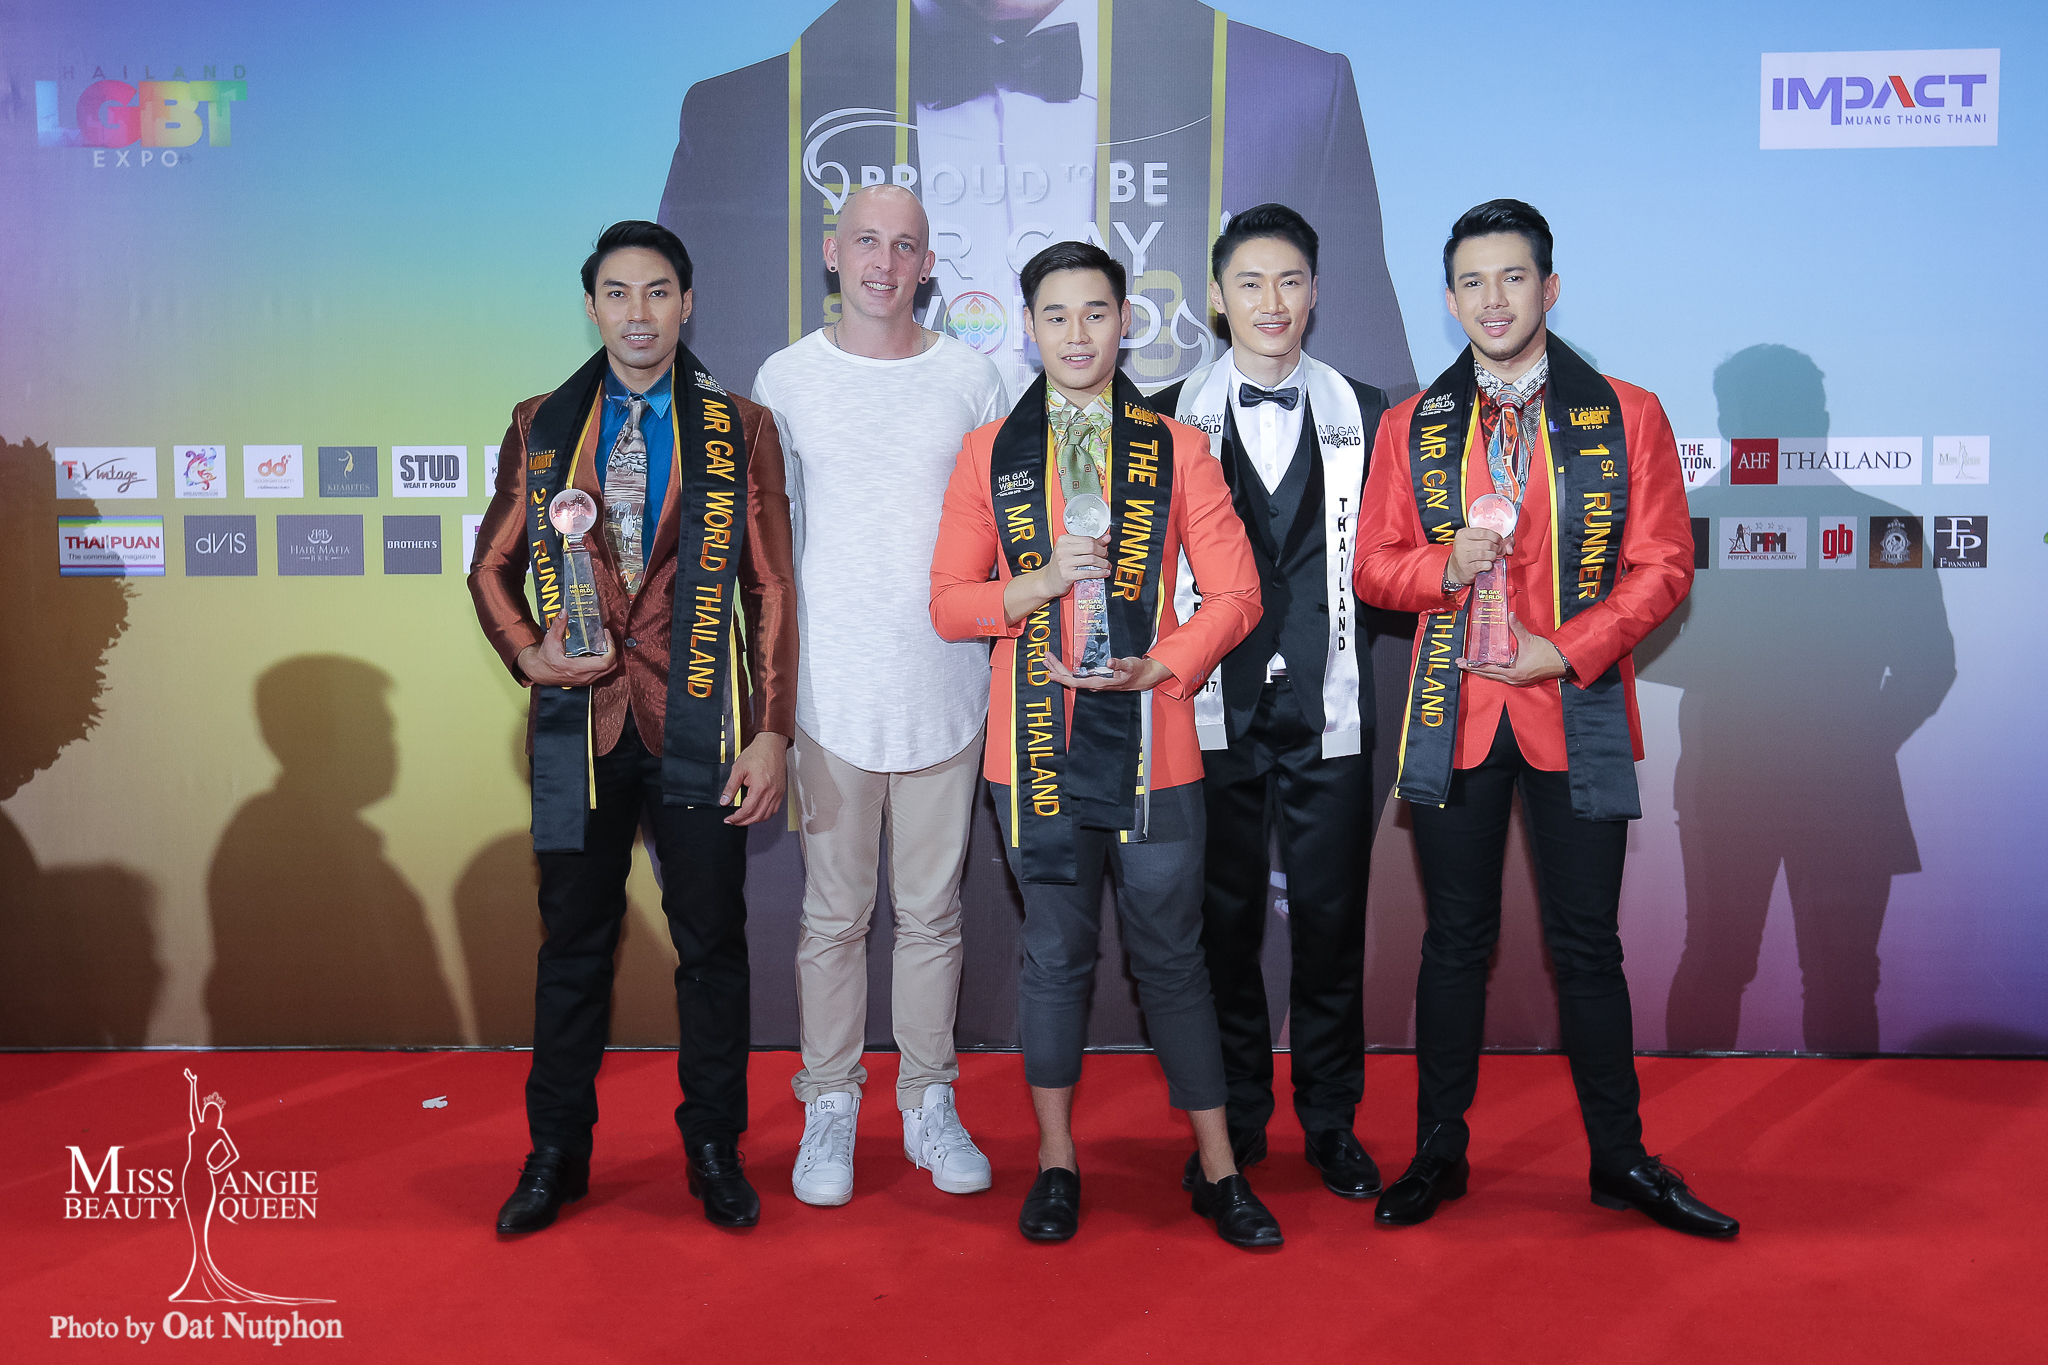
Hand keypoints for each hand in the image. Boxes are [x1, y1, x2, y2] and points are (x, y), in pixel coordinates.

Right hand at [516, 612, 616, 686]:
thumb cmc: (545, 658)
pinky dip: (605, 662)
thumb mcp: (550, 639)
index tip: (606, 636)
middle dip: (612, 650)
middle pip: (610, 666)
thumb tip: (564, 613)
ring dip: (610, 657)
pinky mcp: (586, 681)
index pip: (604, 663)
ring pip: (608, 671)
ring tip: (605, 643)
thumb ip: (558, 626)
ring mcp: (586, 680)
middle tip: (607, 638)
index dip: (610, 648)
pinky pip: (602, 673)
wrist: (539, 671)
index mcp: (576, 668)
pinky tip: (600, 652)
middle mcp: (583, 676)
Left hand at [720, 732, 788, 824]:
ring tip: (744, 819)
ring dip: (755, 820)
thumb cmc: (758, 753)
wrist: (771, 744)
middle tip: (734, 821)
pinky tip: (757, 812)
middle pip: (757, 816)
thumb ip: (730, 787)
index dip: (737, 818)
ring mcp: (777, 793)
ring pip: (767, 815)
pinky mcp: (781, 791)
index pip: (747, 810)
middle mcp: (771, 792)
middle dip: (744, 822)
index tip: (729, 819)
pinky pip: (774, 809)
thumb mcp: (738, 769)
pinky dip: (765, 814)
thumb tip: (724, 800)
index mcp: (760, 787)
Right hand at [1003, 532, 1110, 624]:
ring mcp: (1064, 562)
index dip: (1099, 544)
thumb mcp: (1071, 551)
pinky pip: (1088, 572)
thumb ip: (1088, 543)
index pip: (1087, 539)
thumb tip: (1106, 538)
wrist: (1047, 581)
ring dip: (1103, 563)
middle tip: (1106, 557)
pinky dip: (1099, 573)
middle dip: (1102, 552)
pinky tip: (1104, 573)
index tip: (1104, 548)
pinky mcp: (1067, 575)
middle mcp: (1062, 550)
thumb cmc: (1060, 565)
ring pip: (1091, 559)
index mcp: (1063, 540)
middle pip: (1090, 547)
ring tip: (1106, 566)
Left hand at [1045, 653, 1171, 692]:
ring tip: (1049, 661)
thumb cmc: (1136, 671)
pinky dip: (1068, 670)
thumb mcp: (1130, 665)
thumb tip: (1109, 662)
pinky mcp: (1097, 679)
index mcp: (1100, 683)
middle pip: (1071, 679)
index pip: (1076, 681)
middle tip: (1045, 658)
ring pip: (1073, 677)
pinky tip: (1062, 667)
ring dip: (1061, 669)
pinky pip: (1078, 676)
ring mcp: (1095, 682)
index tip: (1051, 673)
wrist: (1144, 677)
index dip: (1062, 677)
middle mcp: (1095, 684)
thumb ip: (1119, 664)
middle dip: (1057, 669)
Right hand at [1446, 526, 1509, 587]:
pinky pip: (1484, 565)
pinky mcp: (1467, 568)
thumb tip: (1510, 544)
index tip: (1500, 541)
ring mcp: (1463, 557)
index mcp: (1463, 533)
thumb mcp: (1477, 542)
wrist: (1457, 569)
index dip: (1496, 537)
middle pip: (1487, 544)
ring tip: (1493, 558)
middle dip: (1497, 548)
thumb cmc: (1470, 553)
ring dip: (1493, 556)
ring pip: (1486, 554)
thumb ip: (1495, 540)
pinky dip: (1489, 565)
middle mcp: (1461, 544)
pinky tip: (1488, 565)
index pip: (1484, 532)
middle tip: (1499, 551)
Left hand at [1458, 612, 1567, 685]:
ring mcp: (1517, 681)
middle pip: (1488, 675)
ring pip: (1495, 677)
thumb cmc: (1547, 654)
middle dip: (1474, 669)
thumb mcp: (1529, 639)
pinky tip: (1488, 668)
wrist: (1562, 662)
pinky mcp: (1521, 679)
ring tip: (1471, 666)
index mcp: (1513, 672)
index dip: (1474, 665)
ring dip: (1483, 671)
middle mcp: (1513, 679)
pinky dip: (1493, 672)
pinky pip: (1502, 677)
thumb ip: (1517, 628)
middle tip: (1460, 664)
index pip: (1488, 669)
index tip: (1463, 662)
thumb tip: (1509, 615)